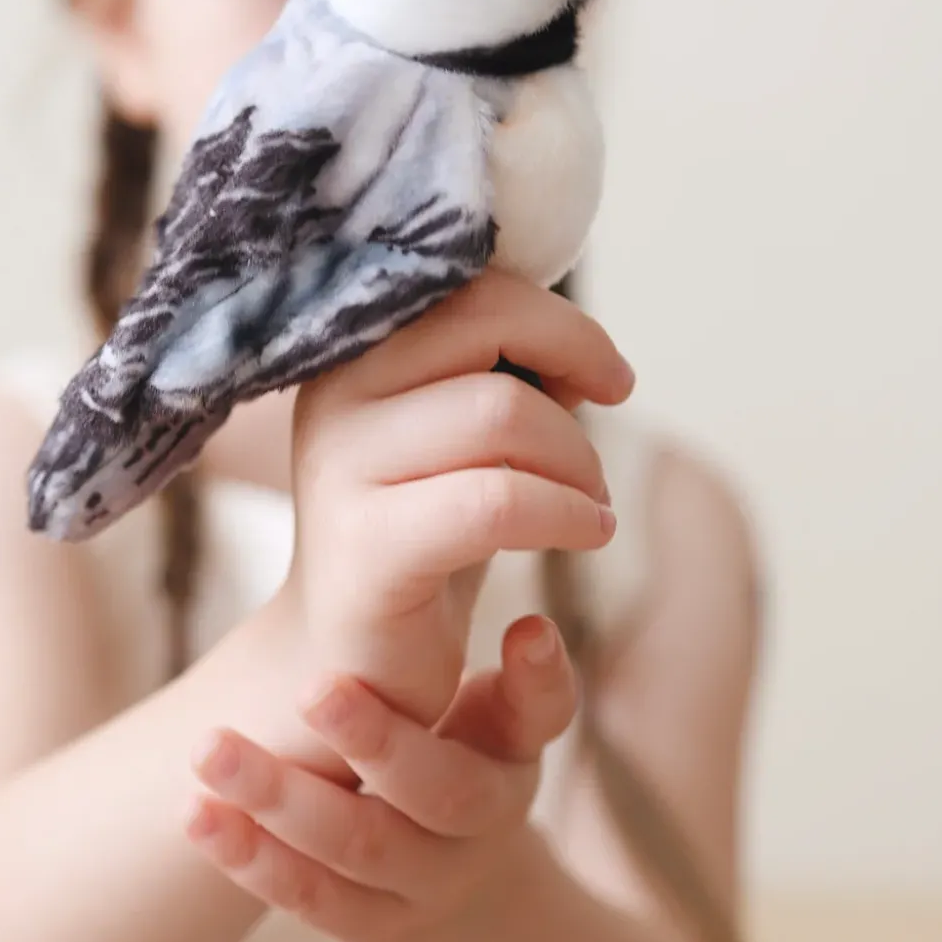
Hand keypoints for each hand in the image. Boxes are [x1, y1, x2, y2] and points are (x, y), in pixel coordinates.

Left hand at [185, 613, 576, 941]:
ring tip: (211, 750)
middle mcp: (485, 825)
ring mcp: (429, 884)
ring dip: (279, 798)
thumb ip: (500, 662)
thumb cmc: (463, 746)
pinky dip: (252, 857)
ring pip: (359, 846)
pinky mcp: (375, 927)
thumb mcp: (493, 704)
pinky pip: (314, 898)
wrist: (457, 869)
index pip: (534, 714)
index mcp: (516, 751)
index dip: (533, 676)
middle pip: (435, 789)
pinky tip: (199, 815)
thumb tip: (531, 623)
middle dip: (372, 738)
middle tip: (314, 687)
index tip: (524, 625)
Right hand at [282, 267, 632, 730]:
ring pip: (501, 412)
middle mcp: (333, 395)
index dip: (552, 317)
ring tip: (591, 499)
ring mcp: (340, 469)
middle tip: (608, 415)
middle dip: (573, 359)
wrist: (353, 656)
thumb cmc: (423, 530)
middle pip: (484, 325)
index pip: (465, 285)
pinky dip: (566, 512)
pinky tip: (588, 530)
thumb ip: (488, 369)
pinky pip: (497, 503)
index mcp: (349, 353)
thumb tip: (576, 344)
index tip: (603, 371)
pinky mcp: (366, 548)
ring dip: (577, 455)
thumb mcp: (452, 432)